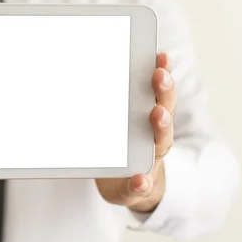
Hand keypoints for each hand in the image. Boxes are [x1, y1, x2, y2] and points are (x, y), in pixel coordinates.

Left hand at [95, 53, 175, 212]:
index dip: (161, 71)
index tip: (160, 55)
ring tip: (157, 114)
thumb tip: (78, 63)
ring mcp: (151, 160)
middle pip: (164, 109)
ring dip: (161, 127)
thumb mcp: (114, 120)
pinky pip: (142, 184)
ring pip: (161, 142)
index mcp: (150, 116)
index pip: (158, 90)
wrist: (130, 185)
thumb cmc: (120, 146)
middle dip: (163, 91)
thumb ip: (105, 98)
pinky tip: (139, 179)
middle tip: (158, 75)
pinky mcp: (139, 185)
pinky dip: (141, 182)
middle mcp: (155, 135)